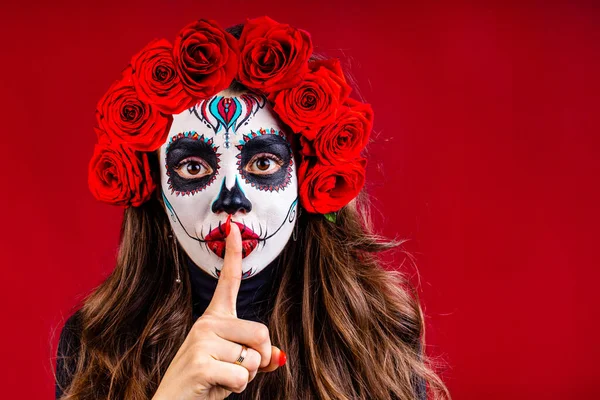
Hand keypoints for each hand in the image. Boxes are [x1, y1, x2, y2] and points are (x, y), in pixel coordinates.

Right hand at [153, 221, 285, 399]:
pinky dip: (236, 388)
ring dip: (246, 376)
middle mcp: (207, 323)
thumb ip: (256, 356)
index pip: (228, 281)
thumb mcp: (232, 365)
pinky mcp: (201, 362)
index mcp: (214, 319)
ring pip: (254, 358)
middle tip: (236, 370)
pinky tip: (214, 386)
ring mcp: (202, 340)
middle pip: (262, 333)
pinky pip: (243, 376)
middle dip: (259, 359)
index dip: (232, 253)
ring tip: (221, 378)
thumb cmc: (205, 383)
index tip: (232, 226)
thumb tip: (279, 357)